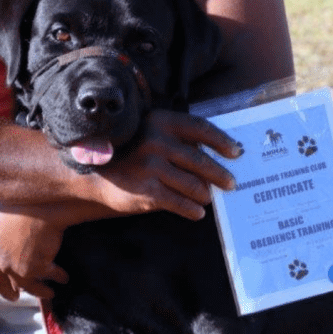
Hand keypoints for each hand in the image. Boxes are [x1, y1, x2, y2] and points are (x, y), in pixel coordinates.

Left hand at [0, 205, 68, 300]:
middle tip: (12, 294)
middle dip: (4, 290)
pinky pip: (40, 281)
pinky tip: (63, 277)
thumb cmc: (20, 196)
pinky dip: (53, 280)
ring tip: (45, 292)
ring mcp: (7, 265)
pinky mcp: (28, 271)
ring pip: (18, 286)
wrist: (43, 199)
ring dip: (33, 291)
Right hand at [95, 109, 241, 220]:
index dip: (221, 140)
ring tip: (208, 197)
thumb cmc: (133, 151)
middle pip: (200, 160)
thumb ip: (178, 139)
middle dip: (220, 174)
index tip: (236, 152)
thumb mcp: (152, 133)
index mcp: (161, 121)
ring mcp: (151, 166)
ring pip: (193, 185)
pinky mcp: (146, 191)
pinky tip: (197, 212)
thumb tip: (216, 154)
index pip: (200, 128)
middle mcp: (156, 141)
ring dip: (205, 194)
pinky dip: (192, 209)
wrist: (96, 173)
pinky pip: (180, 203)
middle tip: (231, 183)